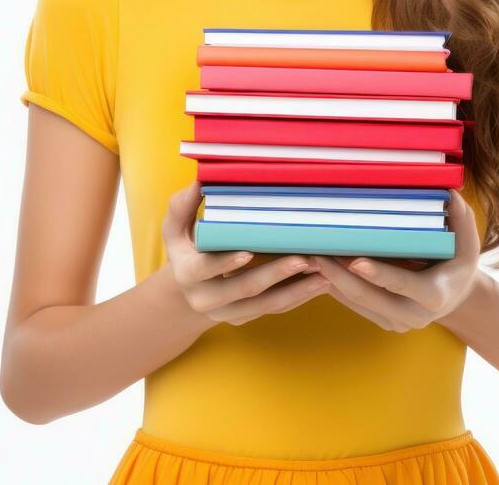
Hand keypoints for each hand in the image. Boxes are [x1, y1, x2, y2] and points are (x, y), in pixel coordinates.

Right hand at [161, 181, 330, 326]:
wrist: (185, 291)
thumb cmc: (186, 248)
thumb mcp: (175, 227)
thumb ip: (183, 205)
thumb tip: (199, 180)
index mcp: (187, 274)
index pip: (205, 269)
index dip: (226, 263)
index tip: (248, 252)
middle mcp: (205, 300)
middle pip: (244, 290)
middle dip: (276, 275)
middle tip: (304, 259)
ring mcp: (227, 313)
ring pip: (265, 305)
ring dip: (296, 290)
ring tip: (323, 273)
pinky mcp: (245, 318)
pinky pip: (275, 310)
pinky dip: (299, 297)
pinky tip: (320, 283)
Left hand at [309, 189, 483, 331]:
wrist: (456, 298)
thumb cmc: (458, 262)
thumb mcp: (467, 243)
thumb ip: (460, 219)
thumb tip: (449, 193)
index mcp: (435, 295)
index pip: (403, 284)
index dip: (379, 274)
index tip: (356, 261)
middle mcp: (414, 315)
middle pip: (370, 297)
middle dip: (340, 276)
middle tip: (317, 254)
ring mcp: (397, 322)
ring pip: (357, 302)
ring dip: (331, 281)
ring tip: (310, 257)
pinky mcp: (383, 322)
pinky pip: (354, 305)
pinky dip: (335, 287)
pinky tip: (318, 268)